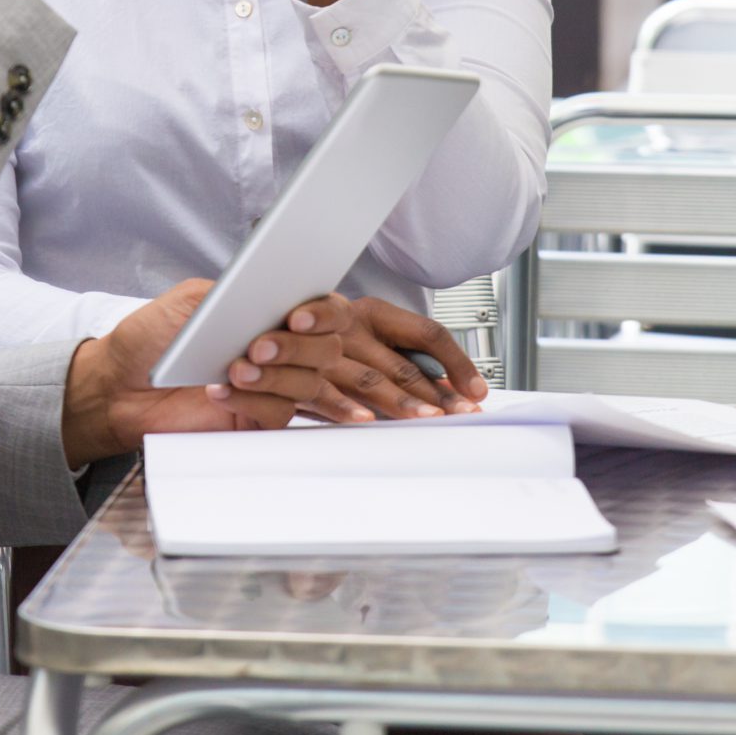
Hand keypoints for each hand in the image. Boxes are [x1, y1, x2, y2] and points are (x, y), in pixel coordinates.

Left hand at [61, 281, 352, 465]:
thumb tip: (266, 293)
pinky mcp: (255, 420)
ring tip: (235, 369)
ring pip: (305, 384)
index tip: (297, 316)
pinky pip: (276, 415)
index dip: (324, 312)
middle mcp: (280, 349)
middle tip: (260, 344)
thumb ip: (229, 292)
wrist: (117, 384)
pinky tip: (219, 392)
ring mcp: (272, 387)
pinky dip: (251, 402)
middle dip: (298, 347)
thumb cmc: (151, 338)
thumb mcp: (187, 300)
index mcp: (270, 313)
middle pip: (326, 350)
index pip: (325, 310)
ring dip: (273, 376)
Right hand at [301, 296, 489, 422]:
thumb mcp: (361, 338)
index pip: (427, 334)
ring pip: (371, 380)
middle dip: (438, 394)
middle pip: (404, 364)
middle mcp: (353, 327)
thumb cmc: (319, 339)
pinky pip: (325, 393)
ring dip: (402, 403)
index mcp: (374, 313)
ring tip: (430, 420)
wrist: (258, 331)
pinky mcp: (298, 371)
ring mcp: (325, 349)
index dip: (456, 362)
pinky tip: (367, 421)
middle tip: (464, 415)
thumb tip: (448, 390)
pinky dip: (346, 407)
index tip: (478, 391)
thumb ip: (397, 359)